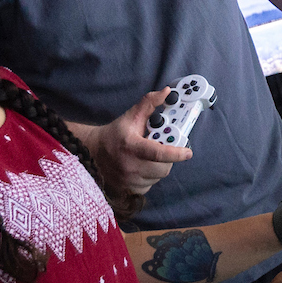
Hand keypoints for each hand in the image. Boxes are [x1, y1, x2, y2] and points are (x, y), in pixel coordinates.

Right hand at [76, 90, 194, 198]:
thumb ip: (149, 103)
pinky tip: (143, 167)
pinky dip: (151, 177)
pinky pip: (150, 185)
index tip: (188, 152)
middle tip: (165, 149)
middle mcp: (130, 166)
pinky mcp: (128, 190)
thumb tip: (167, 92)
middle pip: (163, 168)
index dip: (176, 153)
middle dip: (169, 159)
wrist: (93, 152)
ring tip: (151, 157)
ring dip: (160, 167)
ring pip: (158, 177)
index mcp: (132, 146)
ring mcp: (128, 180)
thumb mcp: (131, 116)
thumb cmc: (116, 134)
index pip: (158, 153)